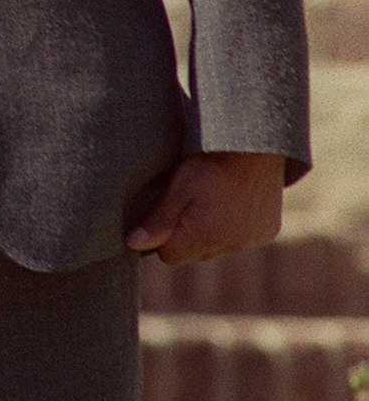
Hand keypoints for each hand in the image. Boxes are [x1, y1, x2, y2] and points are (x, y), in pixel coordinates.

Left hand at [126, 151, 284, 265]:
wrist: (256, 145)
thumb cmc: (211, 162)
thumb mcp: (179, 186)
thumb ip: (157, 220)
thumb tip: (132, 244)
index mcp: (203, 236)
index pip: (169, 255)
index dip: (163, 235)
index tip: (168, 212)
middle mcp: (230, 245)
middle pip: (194, 254)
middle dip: (187, 235)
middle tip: (189, 202)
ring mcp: (251, 240)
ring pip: (218, 247)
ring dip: (211, 232)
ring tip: (212, 200)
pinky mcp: (267, 232)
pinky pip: (242, 239)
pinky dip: (235, 227)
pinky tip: (233, 203)